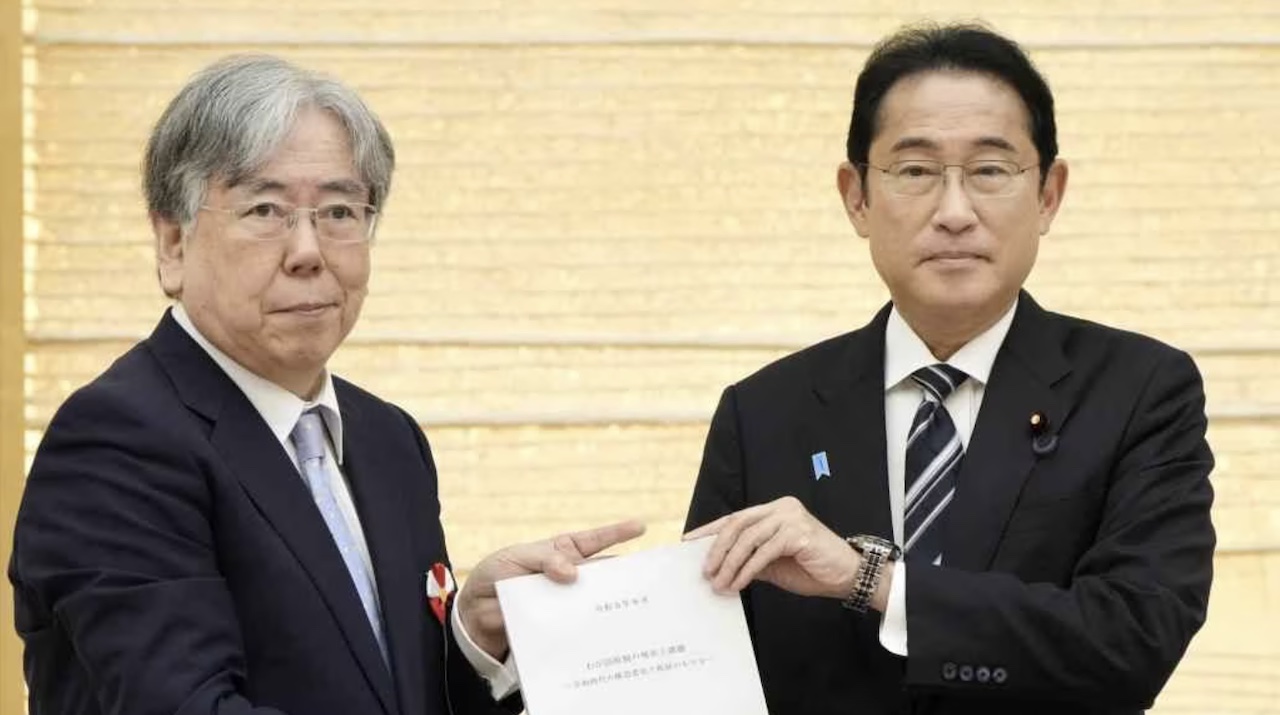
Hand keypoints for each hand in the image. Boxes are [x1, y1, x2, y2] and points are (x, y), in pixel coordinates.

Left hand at [456, 520, 645, 659]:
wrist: (474, 611)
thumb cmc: (496, 573)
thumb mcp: (517, 556)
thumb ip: (545, 559)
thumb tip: (573, 573)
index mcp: (563, 552)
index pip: (595, 541)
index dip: (618, 533)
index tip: (641, 527)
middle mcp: (570, 576)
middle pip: (602, 574)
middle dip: (624, 575)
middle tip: (646, 579)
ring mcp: (566, 601)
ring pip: (594, 601)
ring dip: (611, 605)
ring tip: (634, 609)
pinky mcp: (559, 624)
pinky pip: (578, 625)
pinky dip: (590, 628)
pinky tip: (604, 634)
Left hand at [684, 496, 860, 599]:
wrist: (846, 577)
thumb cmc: (811, 569)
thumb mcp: (772, 564)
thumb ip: (749, 559)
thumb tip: (718, 567)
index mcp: (774, 510)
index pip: (735, 518)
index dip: (710, 530)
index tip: (689, 543)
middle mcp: (781, 508)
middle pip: (737, 524)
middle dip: (717, 550)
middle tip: (705, 572)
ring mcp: (790, 517)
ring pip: (748, 538)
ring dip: (729, 563)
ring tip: (719, 583)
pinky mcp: (798, 532)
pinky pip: (764, 552)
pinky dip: (747, 569)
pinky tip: (738, 583)